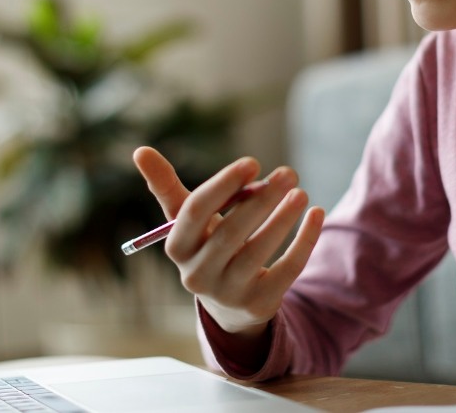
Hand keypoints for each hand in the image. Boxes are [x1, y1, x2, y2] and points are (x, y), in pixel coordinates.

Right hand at [132, 146, 324, 339]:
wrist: (228, 302)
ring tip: (300, 192)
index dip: (223, 185)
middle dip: (261, 200)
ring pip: (259, 252)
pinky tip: (316, 214)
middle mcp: (197, 275)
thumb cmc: (206, 244)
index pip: (194, 213)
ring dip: (283, 218)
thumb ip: (165, 186)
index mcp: (176, 247)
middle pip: (229, 233)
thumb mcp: (186, 219)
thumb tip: (139, 150)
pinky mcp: (259, 305)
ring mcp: (228, 294)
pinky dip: (305, 240)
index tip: (252, 162)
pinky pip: (287, 271)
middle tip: (288, 173)